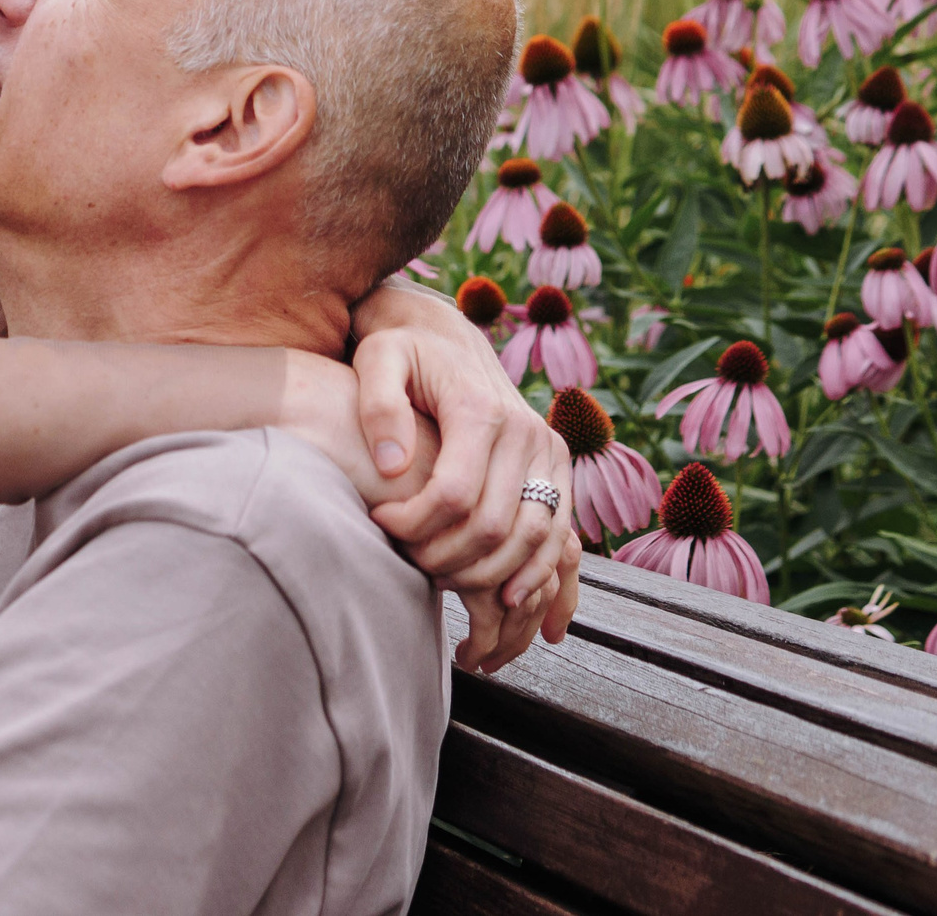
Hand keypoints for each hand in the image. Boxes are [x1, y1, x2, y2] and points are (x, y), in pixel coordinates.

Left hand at [348, 279, 580, 671]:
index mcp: (481, 409)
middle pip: (494, 526)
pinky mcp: (558, 470)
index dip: (414, 525)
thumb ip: (378, 404)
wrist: (447, 338)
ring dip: (488, 575)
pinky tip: (504, 599)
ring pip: (533, 539)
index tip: (378, 522)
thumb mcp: (377, 359)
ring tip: (439, 578)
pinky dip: (537, 574)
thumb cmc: (402, 351)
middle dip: (445, 557)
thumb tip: (392, 466)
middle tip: (404, 558)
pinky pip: (559, 536)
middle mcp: (526, 432)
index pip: (454, 495)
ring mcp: (549, 453)